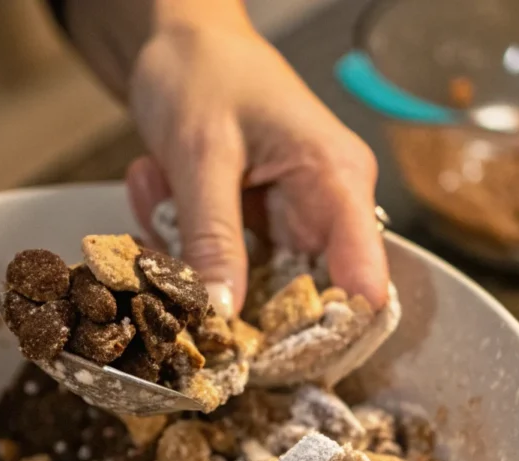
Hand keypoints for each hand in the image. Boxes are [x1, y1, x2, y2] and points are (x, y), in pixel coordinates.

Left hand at [125, 23, 387, 315]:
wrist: (175, 42)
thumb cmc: (205, 73)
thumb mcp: (202, 153)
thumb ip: (212, 235)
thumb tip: (222, 315)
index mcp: (337, 183)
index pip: (363, 284)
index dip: (324, 335)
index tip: (263, 359)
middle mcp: (322, 212)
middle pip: (297, 302)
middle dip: (227, 292)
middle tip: (174, 265)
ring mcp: (283, 223)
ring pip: (242, 288)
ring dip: (187, 255)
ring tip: (159, 187)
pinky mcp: (248, 228)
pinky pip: (213, 266)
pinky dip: (174, 238)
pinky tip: (155, 183)